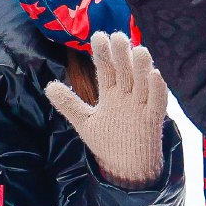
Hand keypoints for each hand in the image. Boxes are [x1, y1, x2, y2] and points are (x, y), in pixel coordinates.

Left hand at [44, 31, 169, 187]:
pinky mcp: (152, 121)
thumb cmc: (108, 142)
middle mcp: (127, 96)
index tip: (98, 36)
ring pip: (143, 83)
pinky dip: (157, 90)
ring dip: (141, 67)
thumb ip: (69, 104)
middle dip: (121, 55)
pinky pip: (157, 103)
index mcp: (111, 93)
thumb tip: (48, 86)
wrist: (127, 169)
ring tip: (139, 49)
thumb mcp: (85, 121)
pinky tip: (155, 75)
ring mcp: (141, 107)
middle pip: (125, 72)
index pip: (107, 69)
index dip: (103, 54)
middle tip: (118, 36)